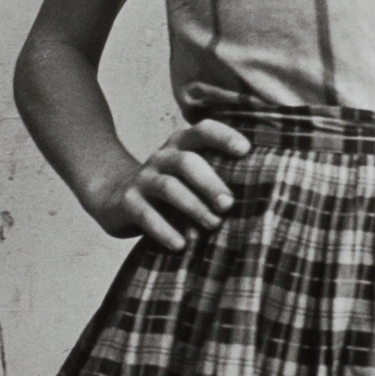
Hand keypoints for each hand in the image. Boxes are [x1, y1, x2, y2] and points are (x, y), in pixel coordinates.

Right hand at [88, 118, 250, 246]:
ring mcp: (143, 178)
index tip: (246, 150)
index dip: (223, 136)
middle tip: (229, 204)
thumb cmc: (169, 188)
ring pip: (169, 187)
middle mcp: (162, 157)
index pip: (203, 131)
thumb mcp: (188, 176)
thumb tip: (259, 193)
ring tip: (213, 225)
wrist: (115, 196)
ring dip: (192, 206)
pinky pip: (145, 214)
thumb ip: (213, 177)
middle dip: (210, 182)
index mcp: (181, 144)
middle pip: (187, 161)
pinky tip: (180, 245)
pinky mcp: (127, 202)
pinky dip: (164, 229)